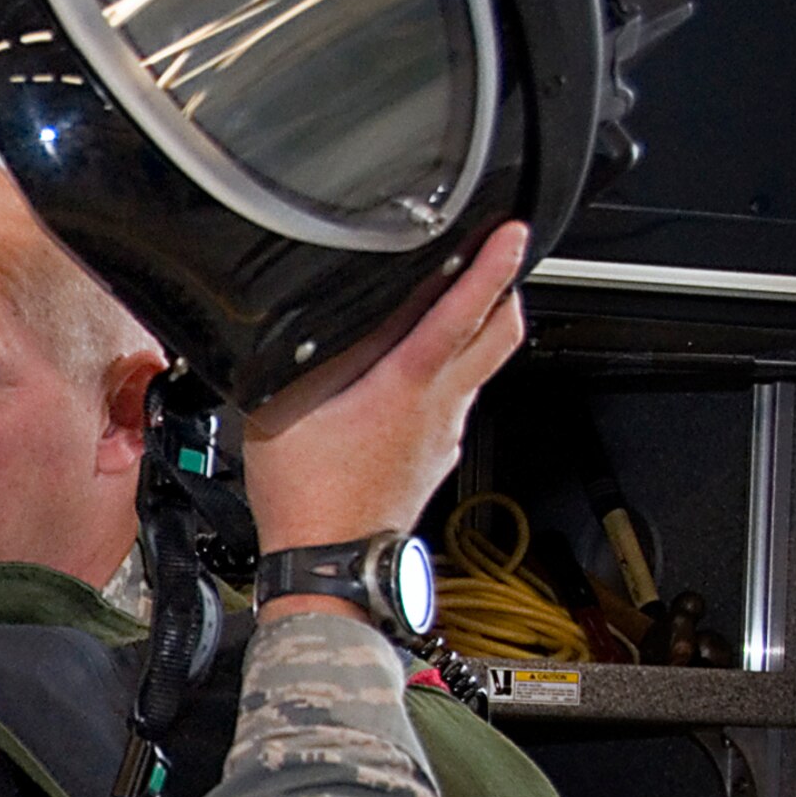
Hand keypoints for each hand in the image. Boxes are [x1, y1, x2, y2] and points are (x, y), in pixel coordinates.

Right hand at [244, 223, 528, 564]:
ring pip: (479, 368)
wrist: (328, 562)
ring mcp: (444, 436)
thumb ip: (311, 358)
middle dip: (505, 290)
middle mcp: (439, 409)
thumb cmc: (306, 497)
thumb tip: (325, 320)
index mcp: (405, 388)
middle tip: (492, 262)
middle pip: (502, 336)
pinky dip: (447, 375)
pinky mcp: (436, 457)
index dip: (490, 265)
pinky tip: (411, 376)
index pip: (462, 313)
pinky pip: (455, 403)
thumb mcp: (285, 410)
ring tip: (444, 311)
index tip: (510, 233)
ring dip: (474, 333)